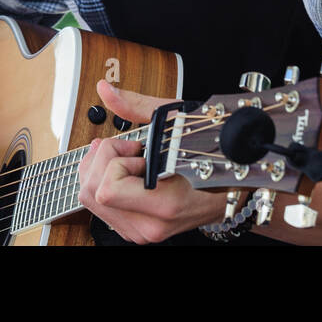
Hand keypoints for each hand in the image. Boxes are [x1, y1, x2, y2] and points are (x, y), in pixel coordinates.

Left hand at [76, 80, 225, 243]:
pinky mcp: (135, 231)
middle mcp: (149, 225)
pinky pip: (99, 207)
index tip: (137, 150)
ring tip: (130, 162)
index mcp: (163, 205)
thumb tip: (105, 89)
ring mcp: (141, 232)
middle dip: (103, 162)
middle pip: (91, 193)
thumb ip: (136, 106)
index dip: (116, 160)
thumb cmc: (210, 154)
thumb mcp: (176, 122)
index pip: (107, 189)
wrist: (232, 187)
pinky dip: (104, 183)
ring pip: (89, 200)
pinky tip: (125, 173)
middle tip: (130, 152)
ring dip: (102, 172)